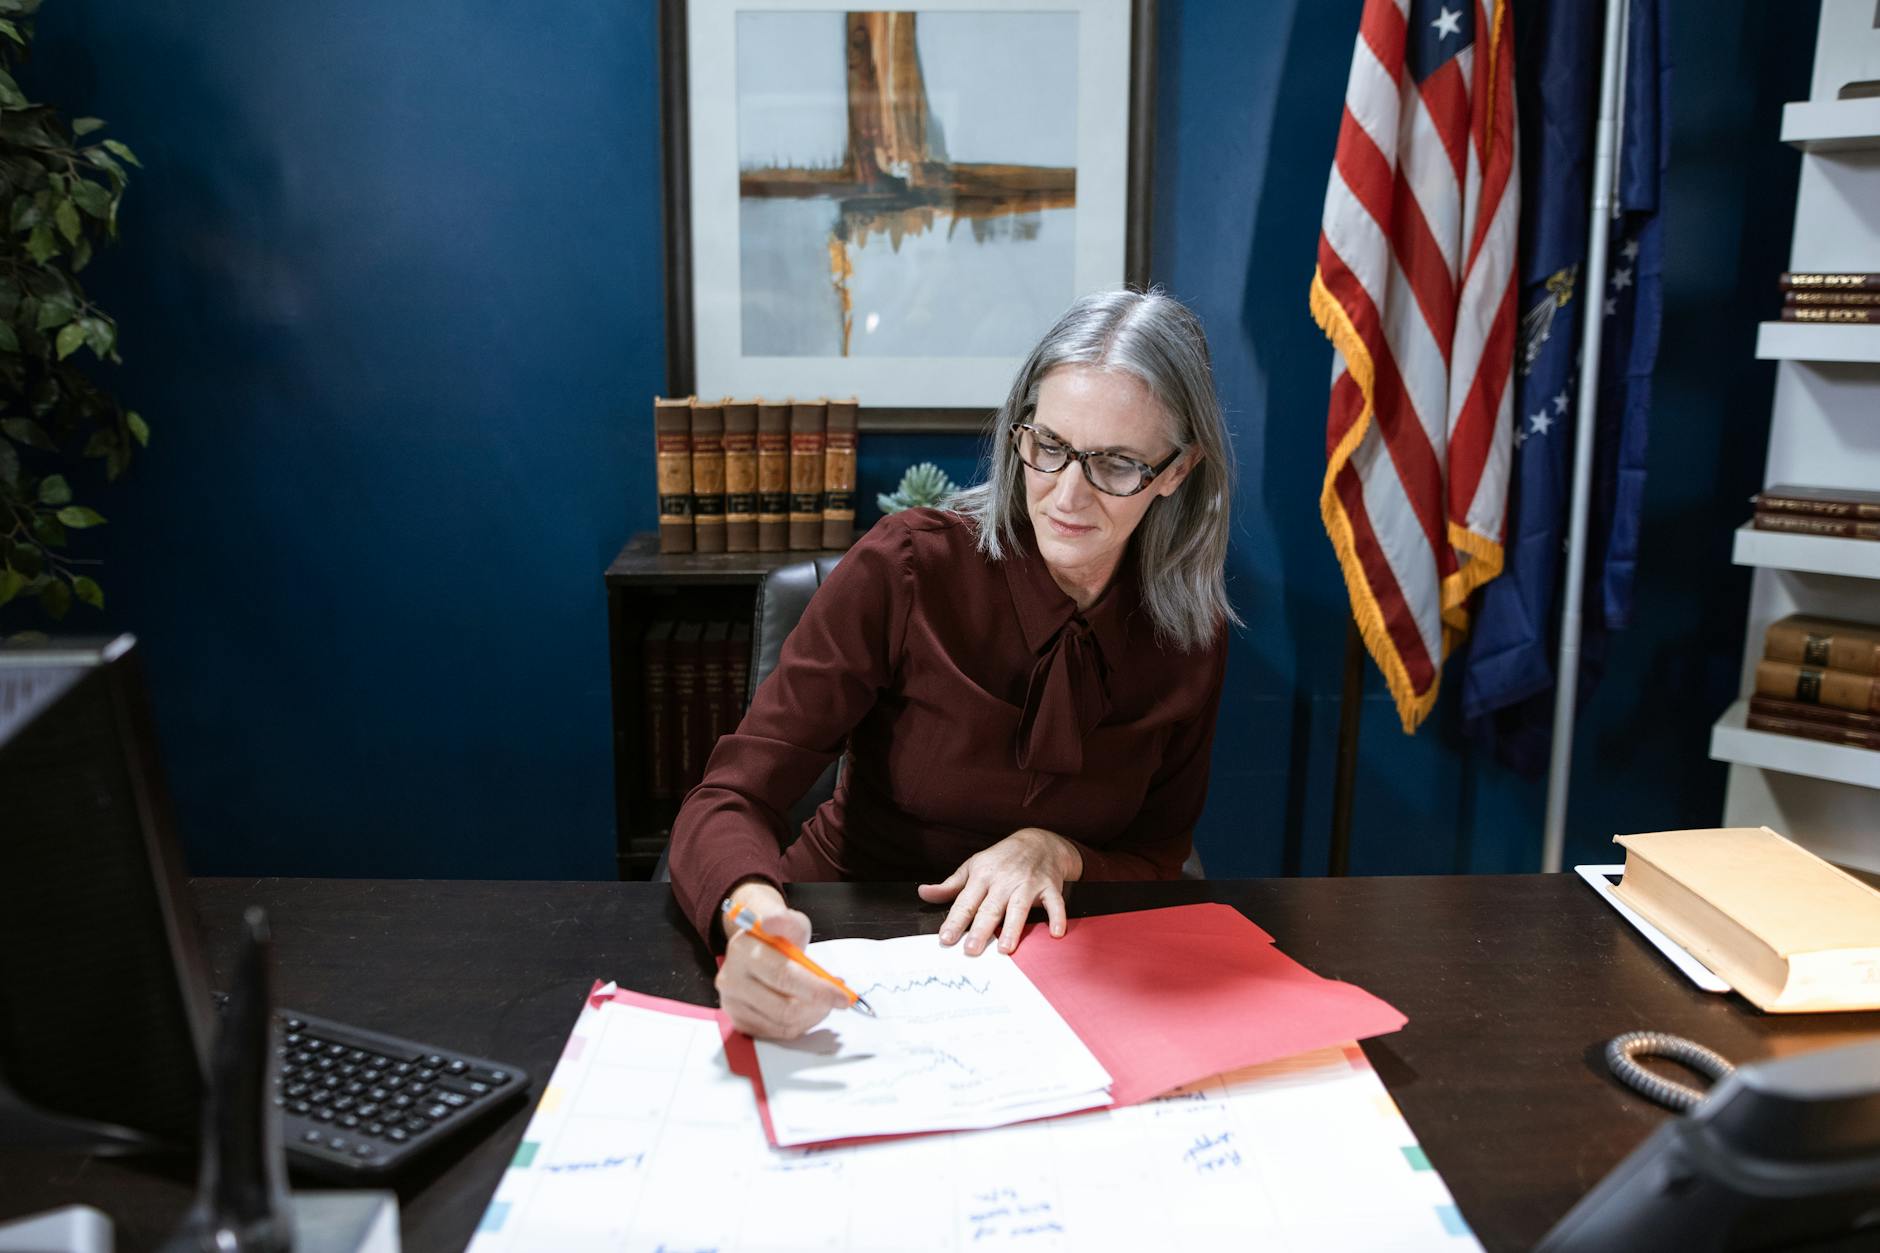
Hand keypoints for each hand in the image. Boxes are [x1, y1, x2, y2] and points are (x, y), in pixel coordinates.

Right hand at [714, 882, 849, 1039]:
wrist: (756, 947)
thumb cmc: (777, 936)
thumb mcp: (789, 921)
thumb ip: (786, 920)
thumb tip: (771, 921)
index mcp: (742, 950)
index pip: (784, 976)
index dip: (818, 989)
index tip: (843, 996)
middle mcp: (731, 979)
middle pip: (784, 1007)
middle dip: (819, 1006)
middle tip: (837, 999)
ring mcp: (732, 1004)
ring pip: (783, 1024)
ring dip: (812, 1016)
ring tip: (822, 1001)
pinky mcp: (739, 1021)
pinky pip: (777, 1033)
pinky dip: (799, 1024)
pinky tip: (806, 1009)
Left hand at [917, 828, 1082, 955]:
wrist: (1039, 841)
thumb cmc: (1001, 859)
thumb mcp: (973, 866)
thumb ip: (950, 885)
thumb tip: (924, 893)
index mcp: (983, 875)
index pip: (966, 901)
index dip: (955, 920)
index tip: (945, 938)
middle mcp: (1004, 880)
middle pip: (991, 908)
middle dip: (981, 929)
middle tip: (971, 949)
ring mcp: (1028, 883)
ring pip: (1019, 907)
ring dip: (1013, 928)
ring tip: (1006, 949)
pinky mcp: (1050, 887)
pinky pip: (1055, 903)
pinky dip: (1057, 917)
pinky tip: (1055, 933)